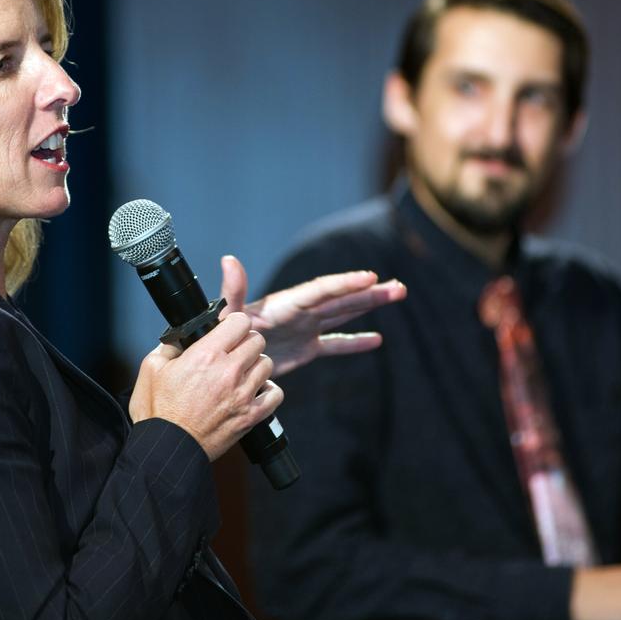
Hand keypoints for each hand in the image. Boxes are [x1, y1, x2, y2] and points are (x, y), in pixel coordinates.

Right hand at [128, 312, 282, 460]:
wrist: (167, 448)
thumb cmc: (157, 412)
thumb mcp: (151, 368)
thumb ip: (170, 346)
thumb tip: (181, 336)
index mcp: (206, 355)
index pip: (240, 321)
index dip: (234, 322)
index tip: (228, 329)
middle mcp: (229, 371)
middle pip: (257, 340)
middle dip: (245, 341)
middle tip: (234, 351)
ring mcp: (243, 394)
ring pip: (267, 364)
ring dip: (256, 365)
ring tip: (242, 372)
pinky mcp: (250, 416)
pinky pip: (275, 393)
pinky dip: (268, 390)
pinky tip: (253, 391)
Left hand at [218, 254, 406, 377]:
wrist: (223, 360)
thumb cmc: (222, 333)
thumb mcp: (226, 313)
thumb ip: (232, 289)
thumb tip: (229, 260)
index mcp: (286, 303)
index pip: (321, 291)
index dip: (345, 283)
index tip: (370, 277)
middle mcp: (301, 312)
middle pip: (341, 299)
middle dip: (369, 292)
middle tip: (398, 287)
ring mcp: (306, 328)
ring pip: (344, 314)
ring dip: (369, 305)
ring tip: (396, 294)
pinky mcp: (305, 348)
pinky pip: (335, 343)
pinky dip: (354, 342)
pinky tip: (376, 340)